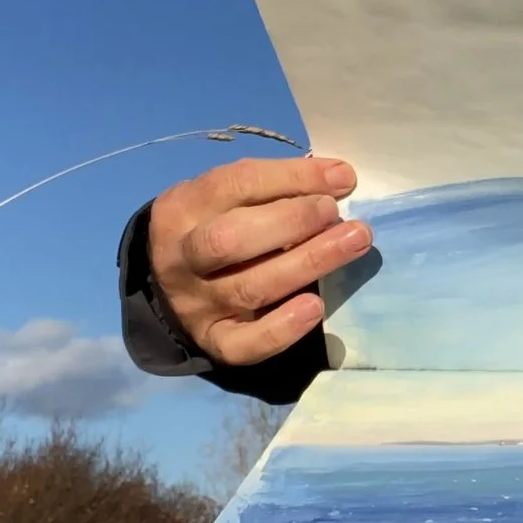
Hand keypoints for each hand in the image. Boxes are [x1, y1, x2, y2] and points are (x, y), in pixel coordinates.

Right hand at [149, 156, 370, 364]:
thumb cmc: (214, 226)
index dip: (292, 178)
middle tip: (335, 213)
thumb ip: (276, 185)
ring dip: (308, 264)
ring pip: (250, 288)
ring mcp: (195, 304)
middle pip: (231, 239)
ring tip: (353, 243)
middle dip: (292, 221)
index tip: (342, 178)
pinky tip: (316, 306)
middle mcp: (182, 257)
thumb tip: (340, 178)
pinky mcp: (212, 341)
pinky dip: (283, 328)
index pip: (236, 185)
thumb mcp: (227, 197)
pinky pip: (245, 344)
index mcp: (183, 207)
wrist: (168, 286)